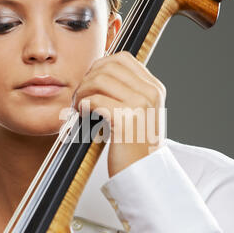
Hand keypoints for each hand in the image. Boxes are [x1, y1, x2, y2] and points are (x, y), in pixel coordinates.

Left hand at [73, 51, 166, 177]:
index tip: (90, 82)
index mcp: (154, 88)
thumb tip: (99, 71)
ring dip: (82, 91)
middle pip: (109, 66)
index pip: (123, 59)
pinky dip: (82, 105)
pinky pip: (94, 100)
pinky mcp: (125, 120)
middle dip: (88, 78)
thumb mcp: (140, 112)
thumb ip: (127, 91)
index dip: (100, 66)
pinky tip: (81, 114)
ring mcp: (140, 106)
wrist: (144, 173)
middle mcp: (150, 93)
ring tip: (79, 105)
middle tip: (80, 95)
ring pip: (99, 80)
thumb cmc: (136, 145)